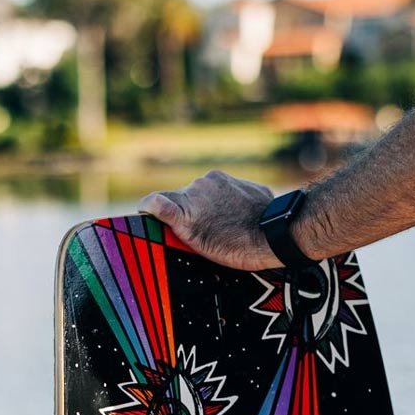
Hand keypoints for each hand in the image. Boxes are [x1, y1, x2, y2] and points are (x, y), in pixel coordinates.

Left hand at [137, 170, 284, 270]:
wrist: (271, 236)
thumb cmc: (268, 221)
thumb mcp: (257, 196)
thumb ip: (241, 194)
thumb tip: (242, 201)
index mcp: (218, 178)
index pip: (196, 190)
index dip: (196, 204)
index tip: (200, 216)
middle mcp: (202, 184)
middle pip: (182, 198)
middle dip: (189, 212)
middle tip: (203, 233)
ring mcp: (192, 199)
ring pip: (172, 205)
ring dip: (178, 218)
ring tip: (193, 236)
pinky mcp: (184, 219)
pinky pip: (156, 206)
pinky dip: (148, 208)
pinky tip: (143, 213)